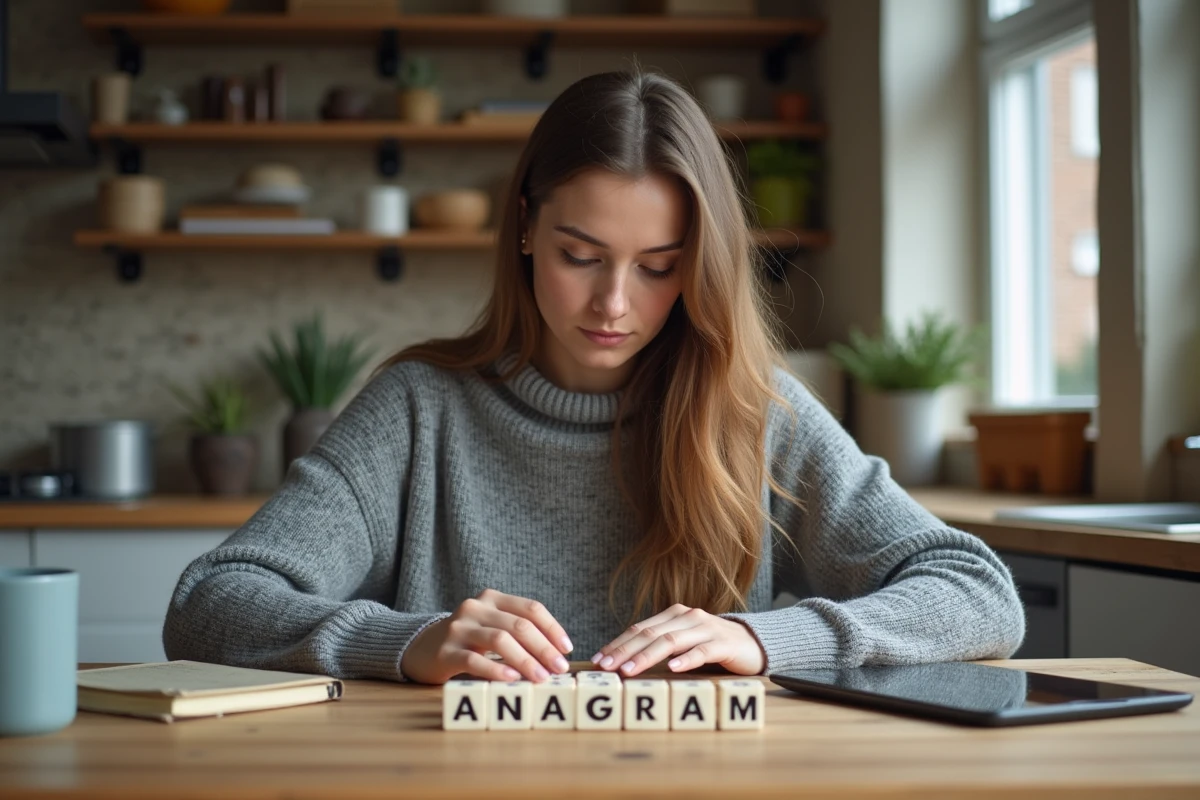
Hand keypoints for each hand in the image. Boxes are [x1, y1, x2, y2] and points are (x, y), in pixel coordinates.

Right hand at [400, 589, 573, 684]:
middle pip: (518, 625)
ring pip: (499, 640)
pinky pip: (474, 660)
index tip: (567, 649)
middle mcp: (476, 608)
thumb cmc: (467, 641)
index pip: (530, 608)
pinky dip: (496, 670)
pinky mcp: (445, 651)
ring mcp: (459, 628)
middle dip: (543, 648)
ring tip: (541, 678)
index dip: (552, 628)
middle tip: (559, 668)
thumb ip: (518, 633)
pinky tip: (511, 680)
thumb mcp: (492, 627)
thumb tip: (556, 656)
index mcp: (492, 598)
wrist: (421, 649)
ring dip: (525, 660)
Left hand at [591, 604, 765, 677]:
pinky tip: (672, 668)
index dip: (617, 643)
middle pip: (650, 634)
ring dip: (646, 657)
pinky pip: (702, 651)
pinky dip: (686, 659)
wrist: (752, 643)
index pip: (639, 629)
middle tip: (606, 667)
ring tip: (629, 670)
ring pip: (670, 641)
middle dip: (624, 651)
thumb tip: (623, 663)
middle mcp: (687, 617)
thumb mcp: (683, 643)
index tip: (598, 659)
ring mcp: (705, 628)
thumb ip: (659, 647)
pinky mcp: (723, 643)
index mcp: (674, 615)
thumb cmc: (711, 646)